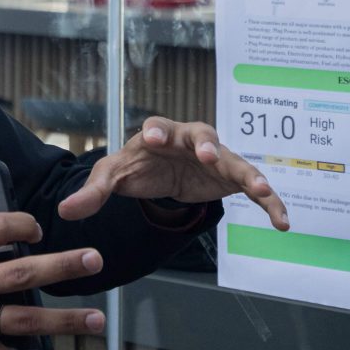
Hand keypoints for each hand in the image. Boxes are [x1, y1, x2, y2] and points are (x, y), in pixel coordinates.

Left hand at [57, 115, 289, 229]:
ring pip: (235, 161)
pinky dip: (270, 202)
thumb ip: (94, 192)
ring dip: (249, 174)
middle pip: (202, 135)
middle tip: (208, 154)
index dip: (157, 132)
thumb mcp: (113, 177)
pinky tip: (283, 222)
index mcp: (159, 135)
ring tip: (263, 190)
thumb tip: (66, 213)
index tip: (154, 139)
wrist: (160, 171)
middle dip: (206, 144)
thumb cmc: (137, 165)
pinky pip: (254, 188)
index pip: (157, 127)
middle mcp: (191, 140)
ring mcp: (216, 156)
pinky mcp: (232, 177)